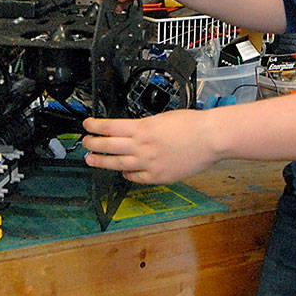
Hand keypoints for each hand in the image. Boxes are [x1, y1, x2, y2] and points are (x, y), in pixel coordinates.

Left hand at [82, 110, 218, 183]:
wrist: (210, 138)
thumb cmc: (192, 125)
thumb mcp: (162, 118)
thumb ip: (145, 127)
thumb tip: (134, 132)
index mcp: (143, 128)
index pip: (110, 127)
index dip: (95, 126)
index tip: (87, 124)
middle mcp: (142, 146)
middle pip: (108, 146)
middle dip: (93, 144)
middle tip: (85, 142)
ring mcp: (149, 163)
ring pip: (117, 164)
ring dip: (102, 161)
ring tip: (91, 160)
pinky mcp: (158, 176)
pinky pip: (136, 178)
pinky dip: (127, 175)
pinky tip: (123, 172)